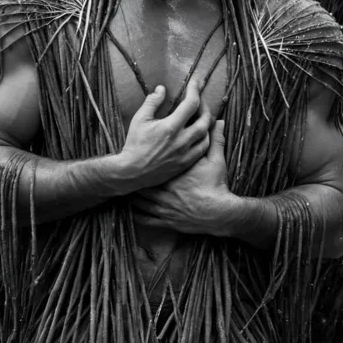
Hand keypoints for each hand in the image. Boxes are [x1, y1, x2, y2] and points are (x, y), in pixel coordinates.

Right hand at [119, 78, 212, 189]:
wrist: (132, 171)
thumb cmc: (134, 143)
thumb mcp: (139, 119)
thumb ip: (152, 102)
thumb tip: (162, 89)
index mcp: (170, 127)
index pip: (191, 104)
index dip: (195, 90)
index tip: (195, 82)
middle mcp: (181, 140)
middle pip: (205, 120)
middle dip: (205, 107)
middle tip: (200, 100)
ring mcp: (185, 154)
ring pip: (206, 136)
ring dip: (207, 124)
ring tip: (202, 116)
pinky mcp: (185, 163)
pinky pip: (202, 149)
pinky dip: (204, 139)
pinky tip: (200, 134)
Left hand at [129, 120, 236, 235]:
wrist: (219, 213)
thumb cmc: (216, 186)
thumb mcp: (216, 161)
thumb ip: (215, 140)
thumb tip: (220, 121)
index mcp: (171, 175)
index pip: (153, 166)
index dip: (143, 162)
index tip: (136, 156)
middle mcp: (164, 191)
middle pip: (142, 184)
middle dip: (133, 180)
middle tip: (123, 173)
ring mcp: (164, 208)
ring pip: (141, 202)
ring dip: (132, 197)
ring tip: (123, 191)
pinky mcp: (167, 221)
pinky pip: (147, 220)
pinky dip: (138, 216)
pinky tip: (131, 212)